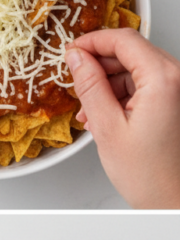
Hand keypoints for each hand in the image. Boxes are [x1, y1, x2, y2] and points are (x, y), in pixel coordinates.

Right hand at [65, 29, 179, 208]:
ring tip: (88, 112)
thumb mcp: (106, 126)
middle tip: (73, 80)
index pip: (124, 40)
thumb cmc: (148, 173)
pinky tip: (104, 116)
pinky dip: (120, 94)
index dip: (92, 41)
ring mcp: (177, 90)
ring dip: (107, 83)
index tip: (70, 50)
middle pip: (130, 52)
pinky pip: (143, 85)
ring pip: (134, 69)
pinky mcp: (174, 101)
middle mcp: (177, 78)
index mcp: (164, 79)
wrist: (171, 199)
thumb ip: (89, 86)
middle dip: (98, 65)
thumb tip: (76, 58)